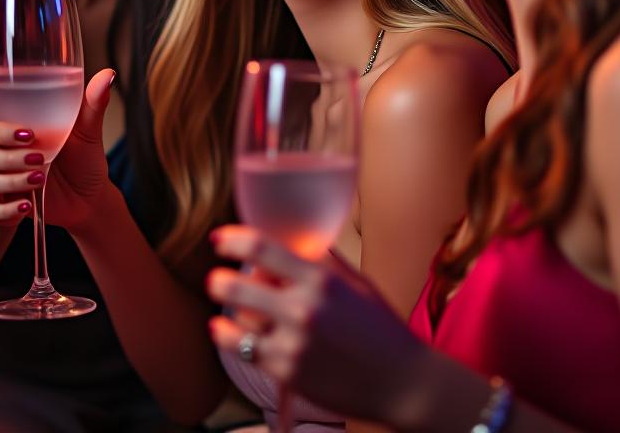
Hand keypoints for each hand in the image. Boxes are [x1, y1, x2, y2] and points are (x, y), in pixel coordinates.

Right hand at [0, 68, 115, 231]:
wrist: (89, 195)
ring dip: (11, 177)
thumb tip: (108, 73)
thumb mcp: (87, 130)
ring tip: (40, 176)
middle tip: (37, 151)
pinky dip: (6, 209)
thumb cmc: (81, 155)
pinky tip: (26, 204)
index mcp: (7, 122)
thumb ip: (92, 103)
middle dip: (4, 146)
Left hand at [207, 226, 428, 422]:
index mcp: (322, 278)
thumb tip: (297, 238)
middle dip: (220, 281)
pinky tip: (223, 330)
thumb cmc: (380, 328)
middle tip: (218, 280)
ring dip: (230, 311)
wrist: (401, 381)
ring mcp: (294, 342)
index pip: (262, 249)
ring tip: (235, 309)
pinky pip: (242, 349)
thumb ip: (323, 259)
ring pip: (238, 318)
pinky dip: (228, 337)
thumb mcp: (356, 282)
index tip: (219, 240)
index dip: (233, 240)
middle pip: (237, 286)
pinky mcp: (288, 372)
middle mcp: (304, 307)